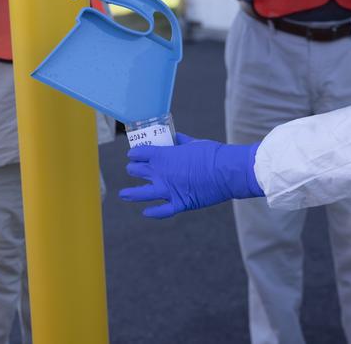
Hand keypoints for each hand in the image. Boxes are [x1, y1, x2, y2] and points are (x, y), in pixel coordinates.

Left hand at [119, 133, 263, 218]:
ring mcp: (168, 190)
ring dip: (131, 193)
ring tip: (123, 194)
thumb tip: (176, 139)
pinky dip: (154, 213)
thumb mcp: (194, 143)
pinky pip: (162, 211)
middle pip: (138, 170)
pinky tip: (146, 212)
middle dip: (134, 168)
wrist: (227, 171)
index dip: (134, 153)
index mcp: (163, 155)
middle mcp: (161, 173)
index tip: (133, 154)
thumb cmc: (212, 154)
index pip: (139, 153)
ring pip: (142, 193)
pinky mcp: (180, 203)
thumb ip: (181, 142)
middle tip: (134, 169)